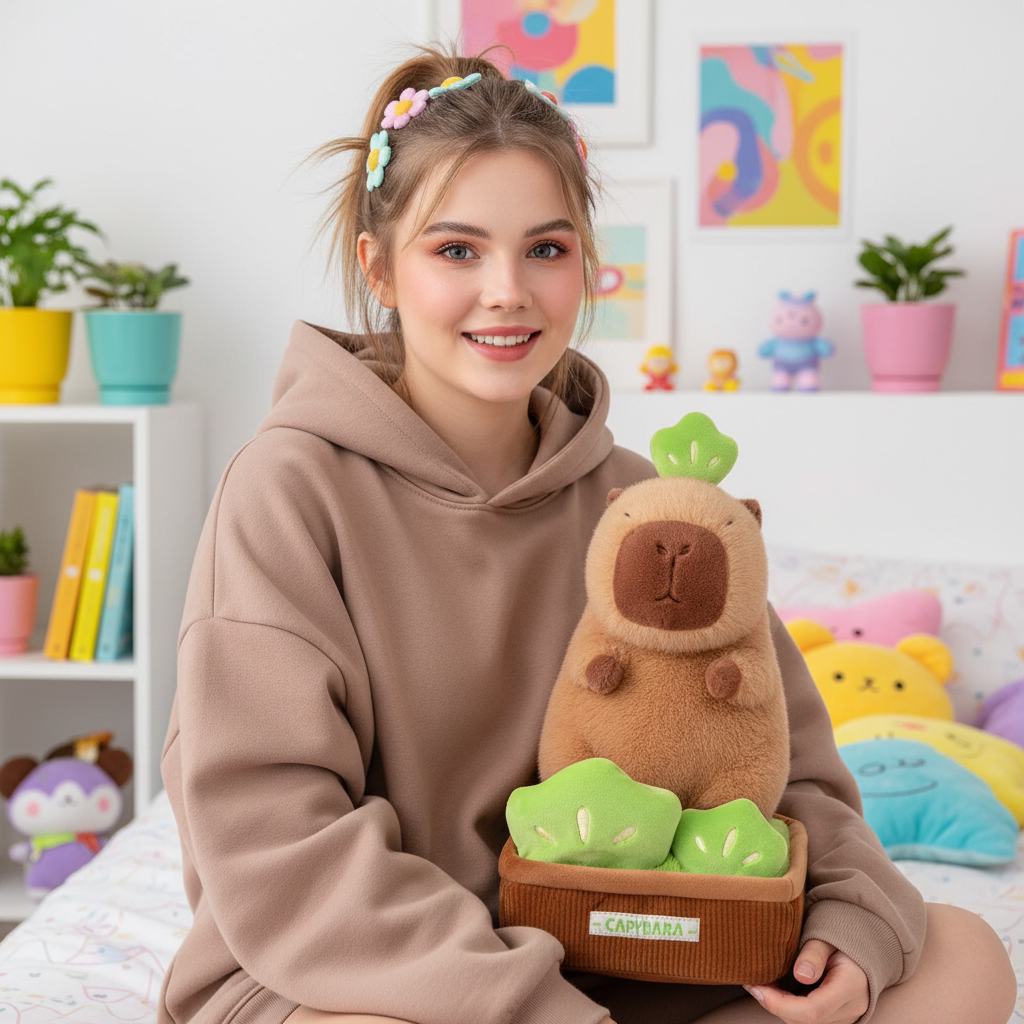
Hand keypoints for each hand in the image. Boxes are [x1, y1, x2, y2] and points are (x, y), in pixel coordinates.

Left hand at [743, 940, 868, 1023]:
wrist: (866, 947)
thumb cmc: (843, 937)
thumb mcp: (827, 937)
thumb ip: (814, 954)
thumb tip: (801, 975)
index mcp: (850, 987)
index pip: (812, 1010)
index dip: (779, 1005)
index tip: (756, 987)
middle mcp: (851, 1008)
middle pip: (806, 1021)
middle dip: (774, 1004)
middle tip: (752, 982)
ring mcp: (846, 1016)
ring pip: (805, 1023)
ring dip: (779, 1007)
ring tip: (761, 983)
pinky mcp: (837, 1017)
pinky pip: (809, 1019)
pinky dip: (789, 1007)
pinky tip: (776, 989)